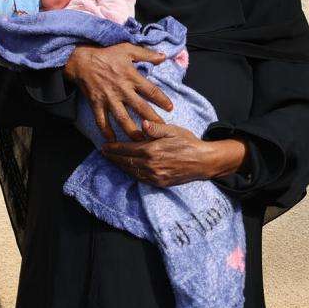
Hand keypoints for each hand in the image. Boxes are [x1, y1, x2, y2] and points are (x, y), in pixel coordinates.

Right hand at [63, 43, 172, 140]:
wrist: (81, 61)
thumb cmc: (106, 54)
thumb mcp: (127, 49)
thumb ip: (146, 54)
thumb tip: (163, 56)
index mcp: (131, 77)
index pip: (152, 91)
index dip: (162, 100)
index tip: (170, 108)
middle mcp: (122, 90)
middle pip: (140, 108)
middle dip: (152, 120)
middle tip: (162, 130)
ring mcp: (108, 99)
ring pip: (122, 118)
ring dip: (132, 131)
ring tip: (141, 141)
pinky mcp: (96, 104)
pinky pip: (101, 121)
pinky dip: (106, 131)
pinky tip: (112, 140)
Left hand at [101, 121, 246, 186]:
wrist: (204, 161)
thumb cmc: (189, 142)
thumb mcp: (173, 130)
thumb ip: (156, 128)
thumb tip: (142, 124)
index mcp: (152, 151)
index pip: (126, 150)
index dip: (113, 148)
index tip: (103, 146)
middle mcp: (151, 165)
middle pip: (125, 161)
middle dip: (113, 157)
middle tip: (103, 153)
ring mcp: (155, 176)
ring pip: (131, 171)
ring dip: (120, 166)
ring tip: (112, 160)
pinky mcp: (159, 183)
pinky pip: (140, 178)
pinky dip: (131, 173)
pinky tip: (127, 168)